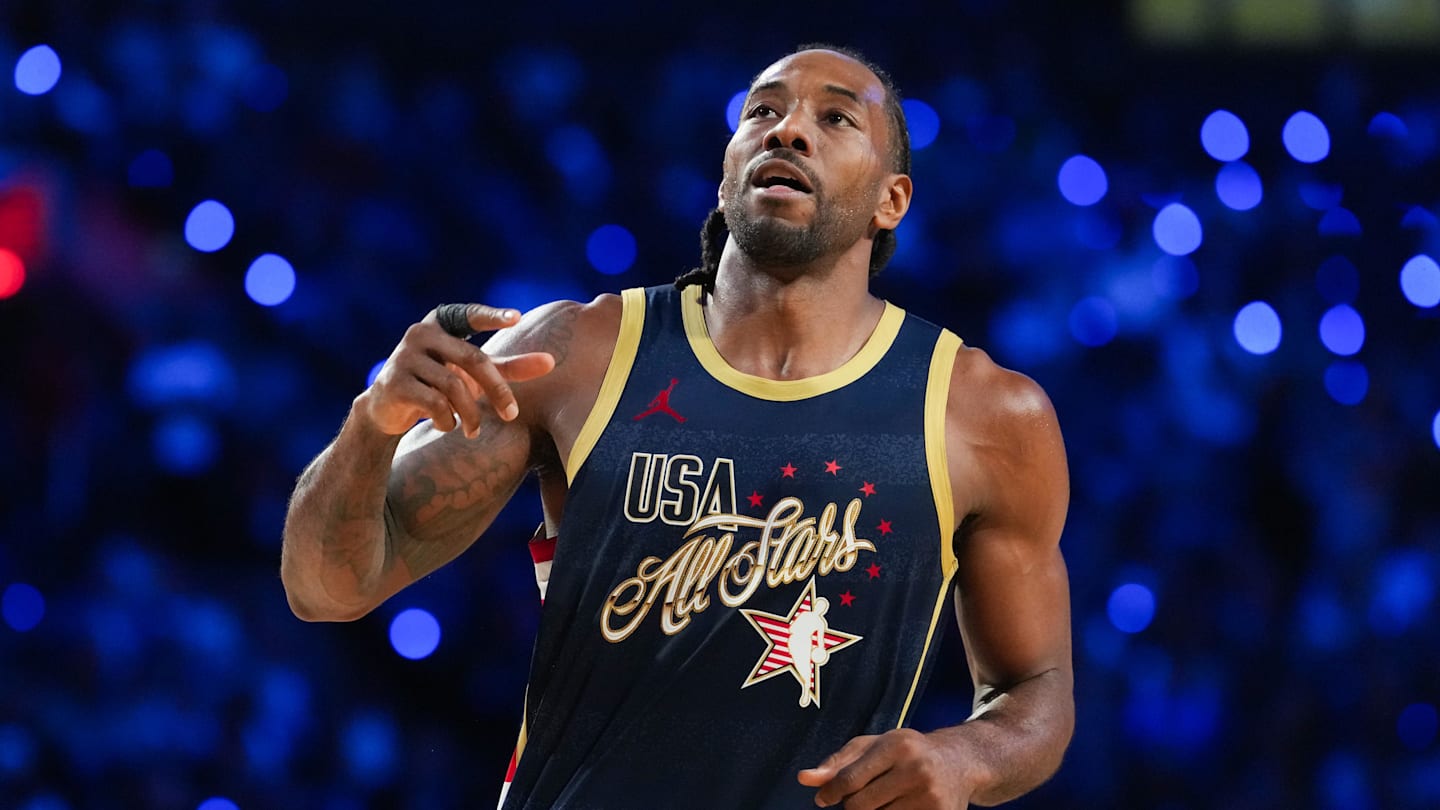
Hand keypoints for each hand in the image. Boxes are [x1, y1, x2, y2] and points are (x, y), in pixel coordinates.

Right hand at [358, 304, 555, 436]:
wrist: (387, 406)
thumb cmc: (439, 382)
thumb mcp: (474, 374)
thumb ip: (509, 366)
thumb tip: (551, 362)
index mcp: (441, 323)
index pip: (469, 314)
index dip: (492, 316)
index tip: (517, 318)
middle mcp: (421, 334)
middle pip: (472, 359)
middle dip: (497, 390)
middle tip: (511, 415)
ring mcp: (404, 357)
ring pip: (453, 386)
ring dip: (470, 414)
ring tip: (474, 430)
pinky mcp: (394, 383)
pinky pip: (432, 403)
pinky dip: (447, 420)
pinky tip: (447, 425)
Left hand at [798, 729, 977, 808]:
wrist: (959, 762)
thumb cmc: (907, 752)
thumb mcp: (873, 746)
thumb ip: (838, 762)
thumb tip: (804, 779)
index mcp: (896, 744)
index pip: (850, 779)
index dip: (831, 793)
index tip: (824, 800)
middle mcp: (916, 768)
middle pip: (861, 806)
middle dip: (854, 805)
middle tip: (864, 796)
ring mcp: (930, 795)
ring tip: (887, 798)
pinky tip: (900, 806)